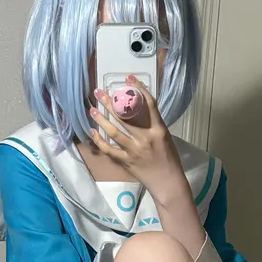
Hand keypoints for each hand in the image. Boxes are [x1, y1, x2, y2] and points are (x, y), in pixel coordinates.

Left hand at [88, 78, 189, 206]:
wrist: (167, 182)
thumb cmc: (169, 158)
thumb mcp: (165, 137)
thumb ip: (151, 124)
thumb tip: (135, 111)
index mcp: (158, 130)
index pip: (148, 105)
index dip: (138, 89)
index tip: (128, 78)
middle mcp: (145, 138)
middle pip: (125, 116)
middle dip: (110, 103)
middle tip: (99, 92)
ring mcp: (134, 150)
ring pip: (114, 132)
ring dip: (101, 120)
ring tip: (92, 110)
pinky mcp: (126, 161)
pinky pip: (109, 149)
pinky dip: (99, 140)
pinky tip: (92, 131)